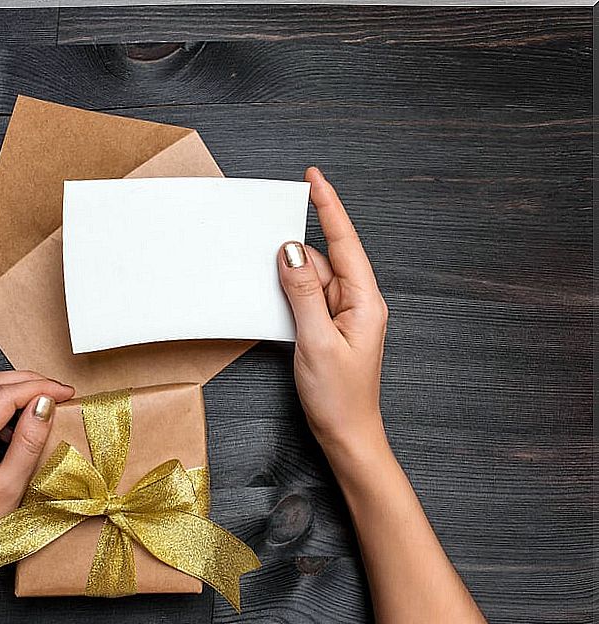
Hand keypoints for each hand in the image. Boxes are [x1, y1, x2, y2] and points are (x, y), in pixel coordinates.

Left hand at [0, 370, 74, 600]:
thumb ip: (28, 442)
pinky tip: (0, 419)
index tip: (64, 392)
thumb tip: (44, 405)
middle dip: (25, 381)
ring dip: (3, 386)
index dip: (40, 387)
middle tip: (53, 392)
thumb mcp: (8, 490)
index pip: (5, 394)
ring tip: (30, 405)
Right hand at [278, 167, 388, 461]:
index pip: (346, 242)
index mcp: (364, 301)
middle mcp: (358, 303)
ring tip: (269, 277)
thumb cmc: (339, 397)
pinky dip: (292, 293)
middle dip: (299, 247)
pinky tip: (277, 297)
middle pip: (327, 258)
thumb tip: (291, 252)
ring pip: (314, 278)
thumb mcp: (316, 341)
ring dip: (292, 274)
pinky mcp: (330, 329)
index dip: (329, 207)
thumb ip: (303, 293)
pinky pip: (309, 298)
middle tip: (269, 234)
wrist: (347, 435)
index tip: (314, 178)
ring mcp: (344, 316)